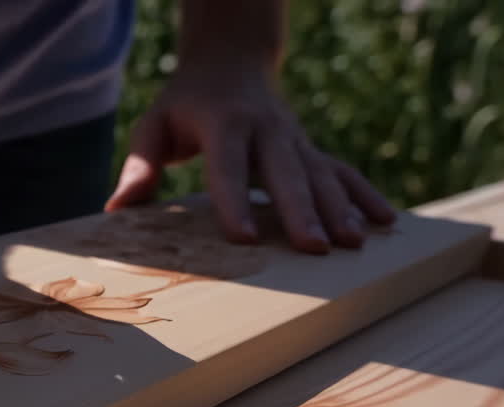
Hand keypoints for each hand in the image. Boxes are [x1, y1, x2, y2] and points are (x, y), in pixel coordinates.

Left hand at [105, 61, 395, 253]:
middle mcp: (265, 129)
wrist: (230, 62)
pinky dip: (365, 194)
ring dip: (340, 208)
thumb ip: (140, 165)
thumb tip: (117, 208)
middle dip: (300, 210)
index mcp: (223, 123)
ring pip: (321, 173)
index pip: (227, 166)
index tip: (240, 238)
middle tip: (313, 247)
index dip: (233, 201)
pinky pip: (342, 171)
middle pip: (284, 172)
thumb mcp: (154, 125)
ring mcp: (293, 138)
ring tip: (354, 243)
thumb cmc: (183, 105)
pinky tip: (386, 222)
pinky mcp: (310, 148)